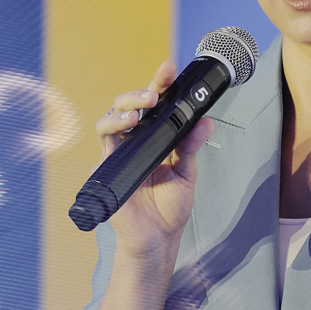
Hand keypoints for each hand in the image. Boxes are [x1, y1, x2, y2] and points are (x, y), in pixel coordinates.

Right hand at [94, 60, 215, 260]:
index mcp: (154, 139)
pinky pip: (104, 141)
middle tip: (157, 89)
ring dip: (125, 106)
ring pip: (111, 117)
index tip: (169, 70)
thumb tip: (205, 121)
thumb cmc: (168, 210)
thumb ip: (191, 146)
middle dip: (141, 90)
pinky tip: (128, 126)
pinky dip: (114, 129)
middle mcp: (133, 142)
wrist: (156, 239)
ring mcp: (117, 153)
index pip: (155, 106)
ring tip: (142, 107)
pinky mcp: (106, 166)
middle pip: (130, 105)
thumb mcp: (186, 173)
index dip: (160, 86)